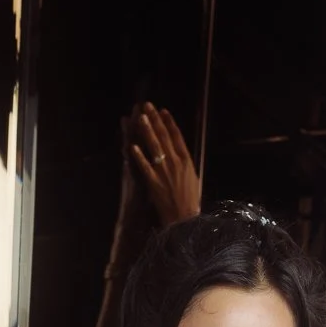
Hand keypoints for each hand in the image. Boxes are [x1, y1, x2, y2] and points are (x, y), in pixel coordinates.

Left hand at [128, 103, 200, 226]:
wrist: (186, 220)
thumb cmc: (191, 201)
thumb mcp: (193, 178)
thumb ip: (185, 164)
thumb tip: (181, 153)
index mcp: (187, 161)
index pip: (177, 137)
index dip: (169, 122)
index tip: (163, 110)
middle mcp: (176, 163)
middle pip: (165, 137)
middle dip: (155, 120)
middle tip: (147, 106)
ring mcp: (164, 173)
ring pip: (155, 147)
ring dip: (147, 131)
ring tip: (140, 118)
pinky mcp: (154, 183)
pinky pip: (145, 167)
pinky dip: (139, 156)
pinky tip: (133, 146)